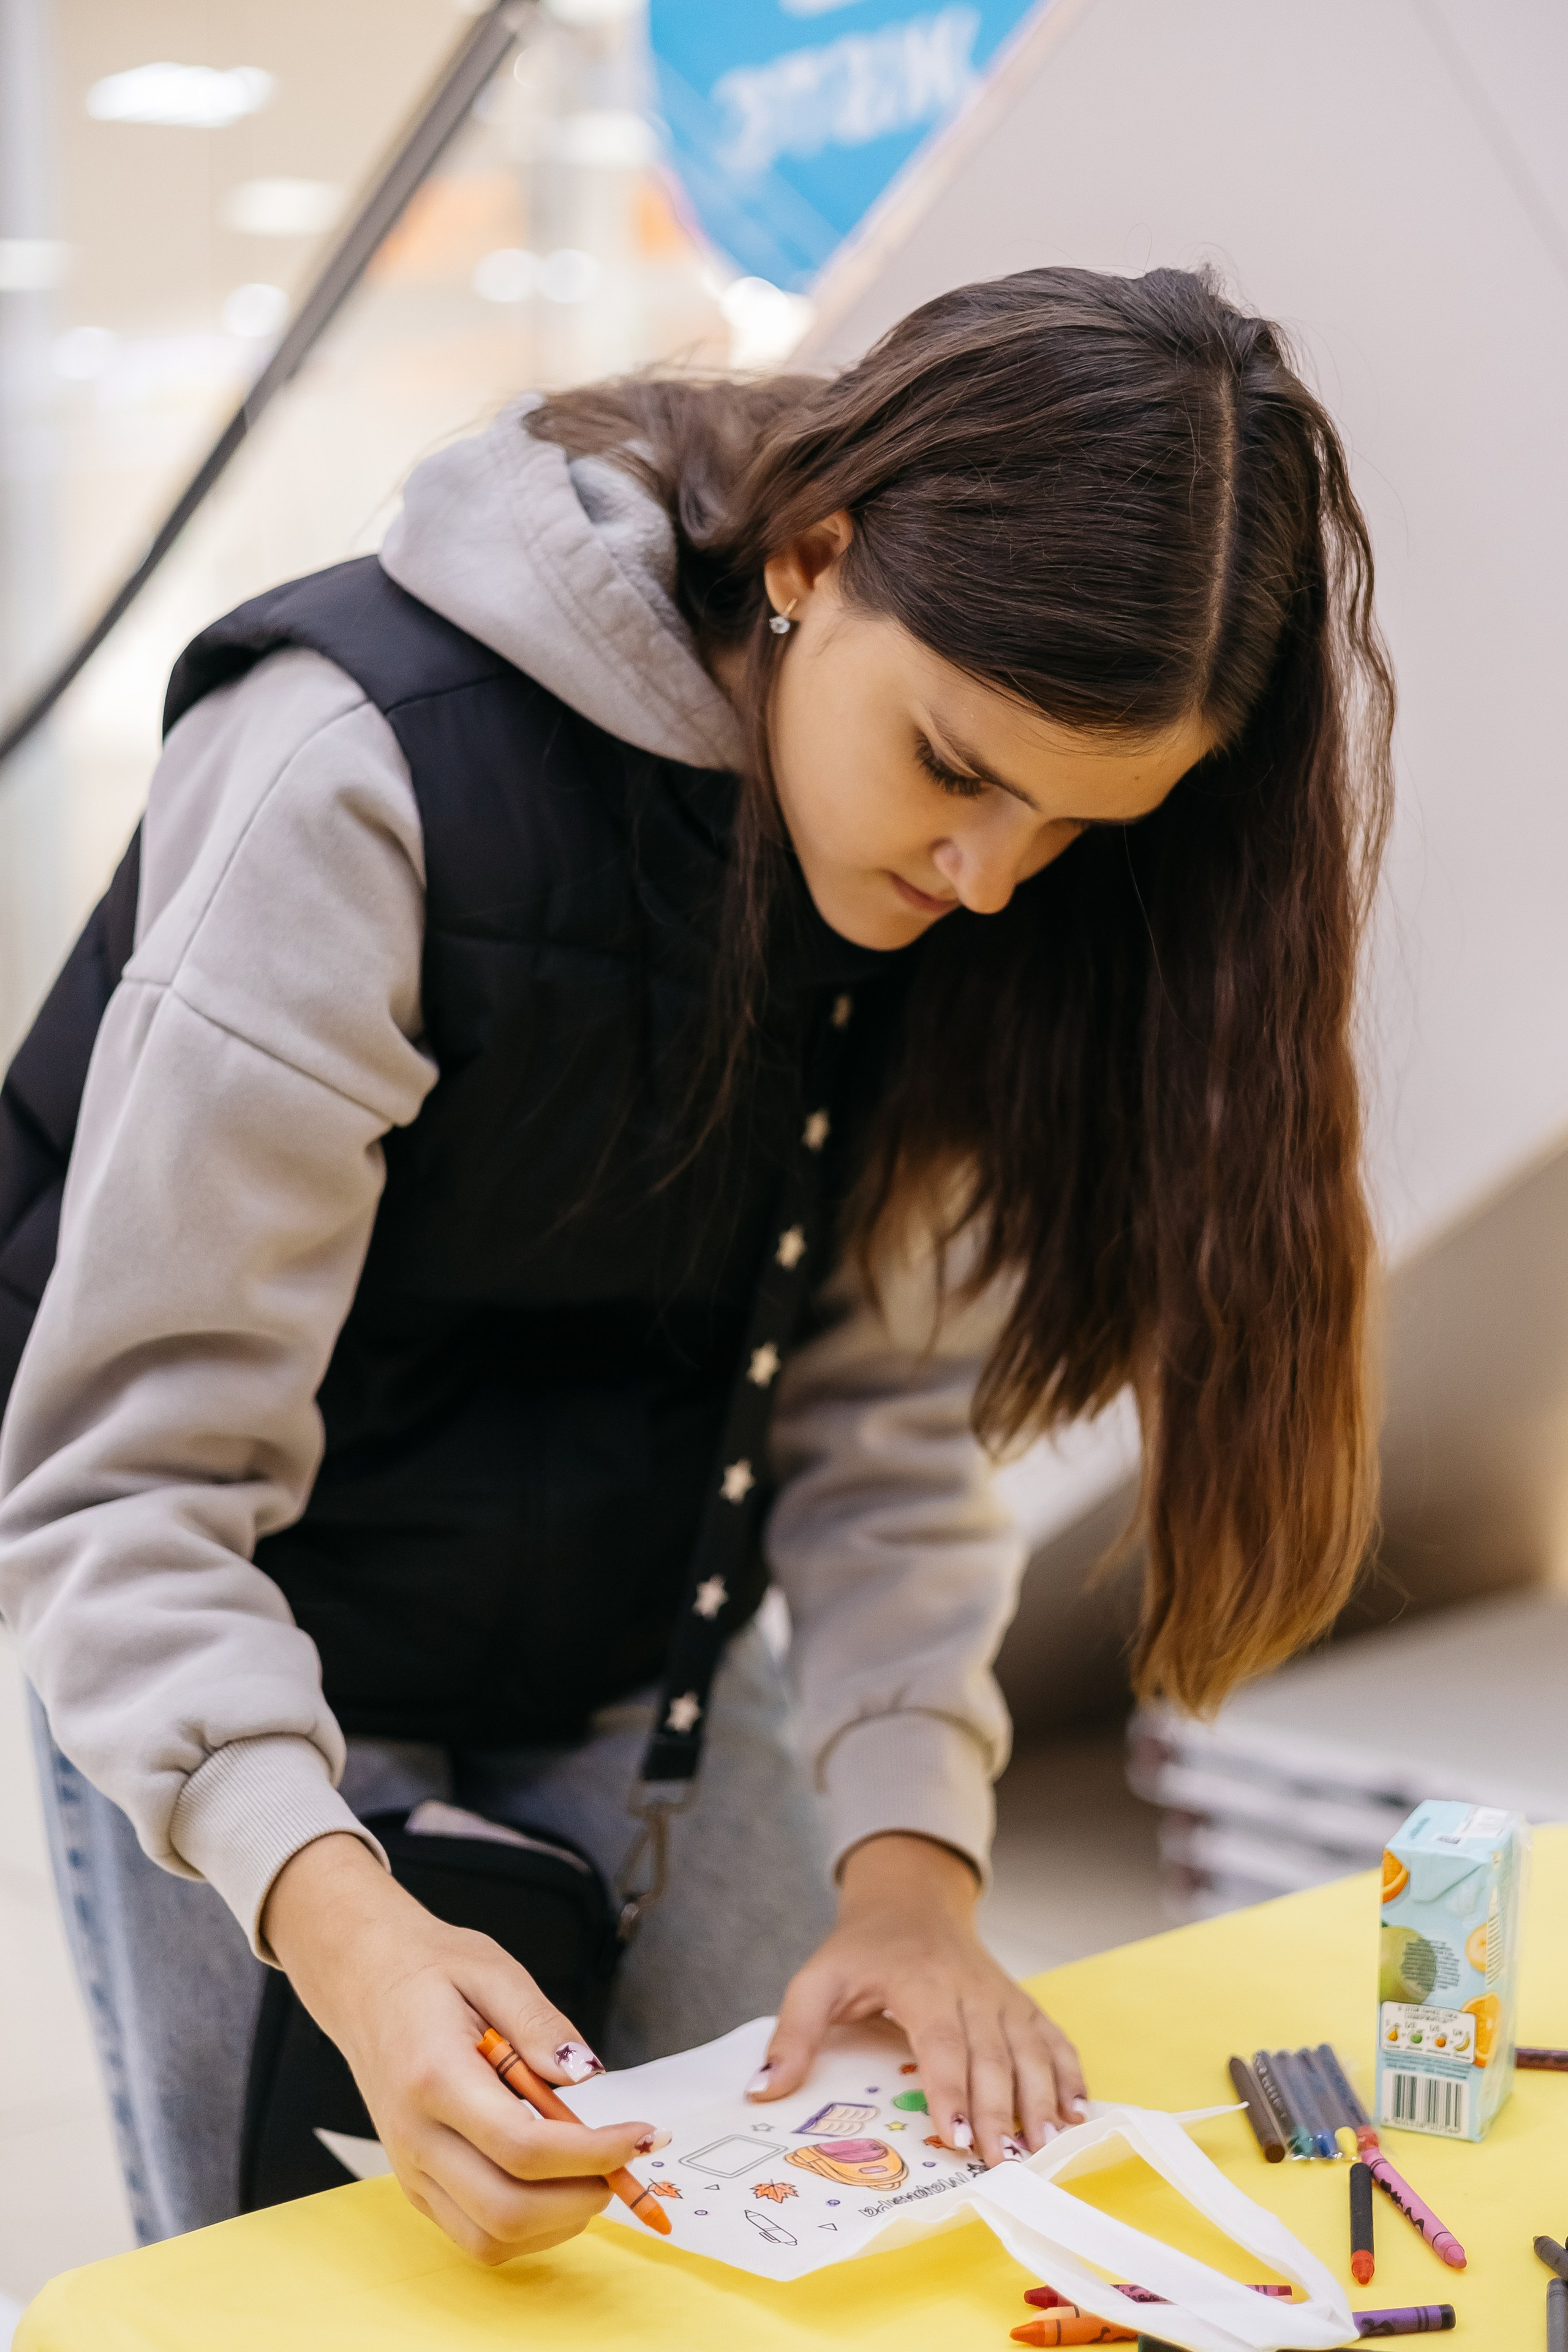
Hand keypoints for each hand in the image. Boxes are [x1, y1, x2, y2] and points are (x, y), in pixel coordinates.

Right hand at [262, 1833, 666, 2263]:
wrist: (365, 1983)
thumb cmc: (431, 1971)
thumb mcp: (493, 1970)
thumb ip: (541, 2023)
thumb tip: (588, 2075)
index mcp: (434, 2078)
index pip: (522, 2147)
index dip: (592, 2154)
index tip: (641, 2136)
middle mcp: (415, 2138)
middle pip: (507, 2209)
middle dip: (581, 2198)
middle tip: (625, 2163)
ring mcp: (411, 2170)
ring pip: (490, 2239)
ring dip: (557, 2223)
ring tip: (594, 2173)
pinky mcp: (416, 2187)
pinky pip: (475, 2236)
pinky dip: (527, 2228)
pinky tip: (556, 2185)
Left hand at [746, 1832, 1085, 2166]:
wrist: (911, 1901)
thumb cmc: (862, 1949)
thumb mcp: (817, 1980)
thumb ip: (792, 2033)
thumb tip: (763, 2092)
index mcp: (920, 1981)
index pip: (942, 2041)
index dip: (951, 2089)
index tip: (957, 2135)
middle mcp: (968, 1987)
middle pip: (992, 2054)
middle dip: (1000, 2109)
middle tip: (1003, 2161)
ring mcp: (1000, 1994)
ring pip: (1029, 2048)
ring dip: (1043, 2098)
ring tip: (1045, 2147)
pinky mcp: (1019, 2002)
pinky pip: (1051, 2037)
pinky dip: (1070, 2073)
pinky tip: (1079, 2112)